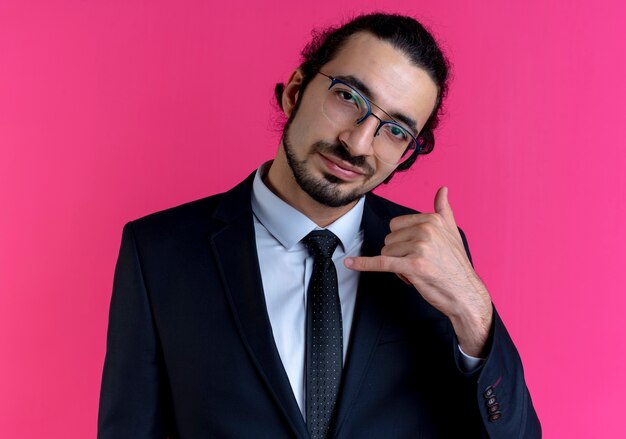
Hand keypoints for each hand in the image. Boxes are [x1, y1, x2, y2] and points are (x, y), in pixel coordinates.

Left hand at [345, 187, 492, 356]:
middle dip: (398, 254)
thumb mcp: (452, 233)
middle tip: (419, 264)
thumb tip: (442, 190)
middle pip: (389, 239)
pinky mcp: (412, 266)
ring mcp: (419, 247)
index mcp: (432, 220)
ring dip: (396, 266)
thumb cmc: (456, 266)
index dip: (402, 241)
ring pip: (386, 252)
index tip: (418, 251)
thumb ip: (444, 210)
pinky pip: (381, 262)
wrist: (465, 294)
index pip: (396, 225)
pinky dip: (364, 264)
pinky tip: (350, 263)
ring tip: (417, 272)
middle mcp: (426, 230)